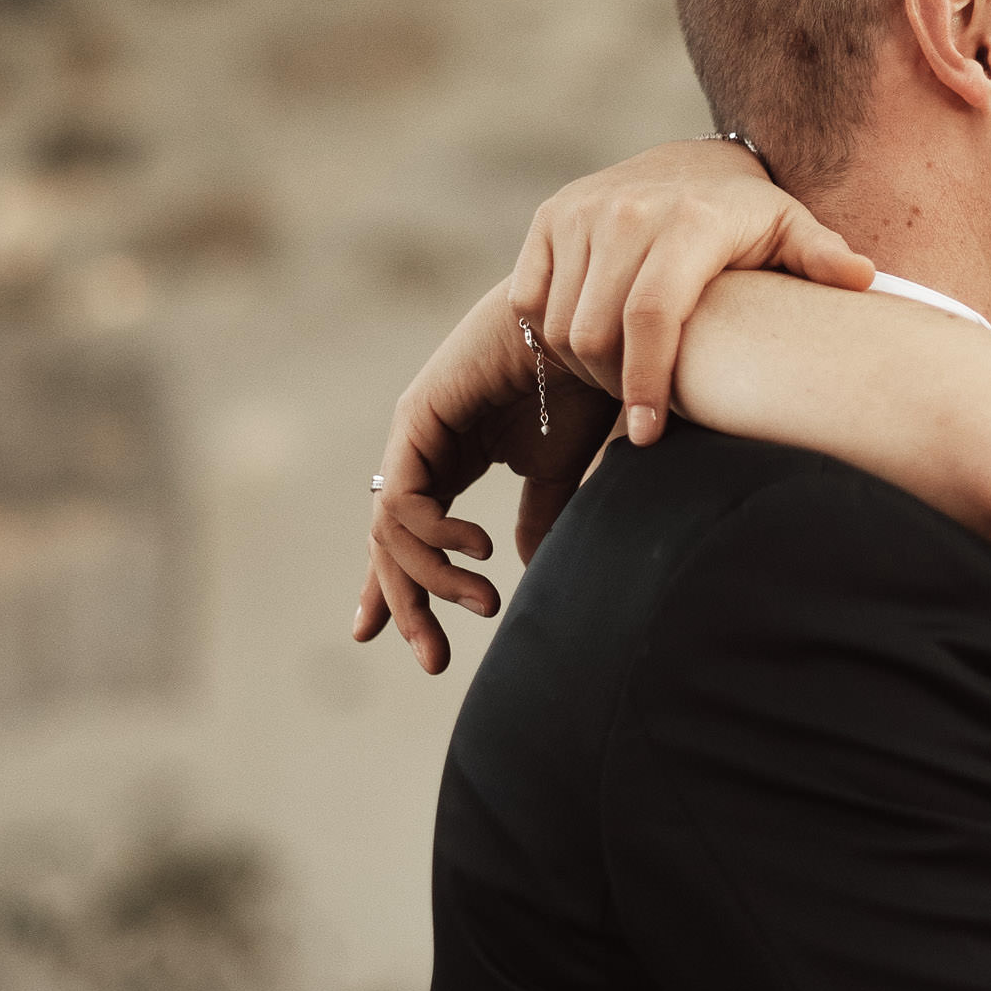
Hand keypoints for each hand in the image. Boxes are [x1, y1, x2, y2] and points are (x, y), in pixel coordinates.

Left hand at [356, 281, 616, 671]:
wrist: (600, 330)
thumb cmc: (586, 386)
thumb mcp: (559, 470)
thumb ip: (539, 515)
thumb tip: (529, 566)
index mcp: (452, 457)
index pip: (409, 534)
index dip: (404, 591)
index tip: (421, 648)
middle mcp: (423, 446)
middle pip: (390, 543)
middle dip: (408, 605)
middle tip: (434, 660)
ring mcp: (415, 432)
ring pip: (390, 532)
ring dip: (433, 580)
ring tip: (486, 602)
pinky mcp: (417, 417)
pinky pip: (402, 501)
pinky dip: (435, 536)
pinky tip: (479, 550)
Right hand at [513, 137, 871, 446]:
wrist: (695, 165)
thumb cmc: (752, 218)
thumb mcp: (793, 231)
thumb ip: (823, 257)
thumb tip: (863, 280)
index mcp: (687, 222)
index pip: (651, 317)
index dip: (647, 383)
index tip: (650, 435)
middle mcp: (625, 212)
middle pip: (595, 333)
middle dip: (615, 385)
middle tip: (645, 409)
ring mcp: (580, 213)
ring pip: (560, 325)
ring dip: (584, 367)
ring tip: (625, 380)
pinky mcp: (548, 219)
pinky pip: (530, 303)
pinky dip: (552, 336)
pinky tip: (593, 347)